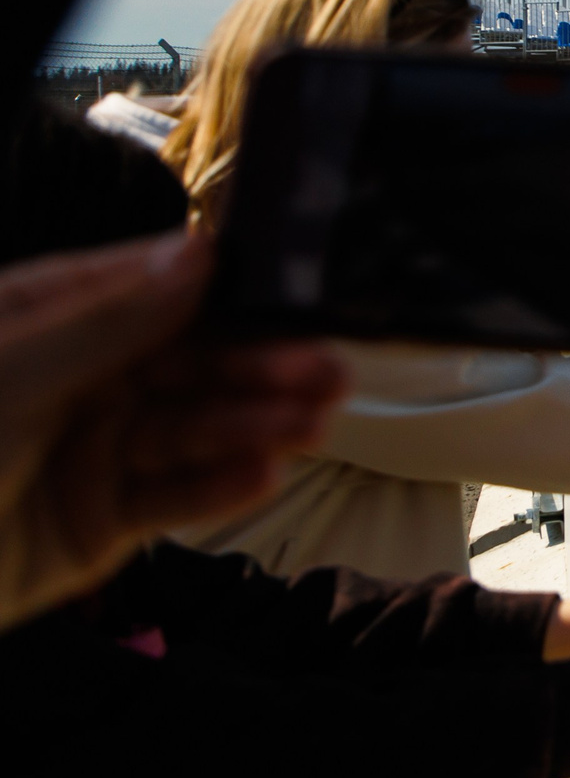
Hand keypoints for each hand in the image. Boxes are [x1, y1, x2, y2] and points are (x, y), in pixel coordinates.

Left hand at [0, 233, 345, 627]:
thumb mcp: (10, 372)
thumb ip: (108, 319)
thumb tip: (202, 253)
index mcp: (43, 321)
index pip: (149, 288)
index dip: (222, 288)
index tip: (296, 287)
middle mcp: (74, 379)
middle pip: (185, 362)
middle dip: (256, 365)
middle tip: (330, 368)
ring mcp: (89, 452)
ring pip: (190, 429)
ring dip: (255, 423)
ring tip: (314, 421)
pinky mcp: (99, 524)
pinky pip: (171, 499)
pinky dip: (218, 488)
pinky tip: (261, 473)